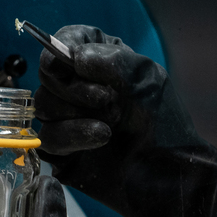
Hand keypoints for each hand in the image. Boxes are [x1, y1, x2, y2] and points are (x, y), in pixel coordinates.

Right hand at [34, 25, 216, 216]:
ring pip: (44, 106)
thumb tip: (71, 56)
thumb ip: (108, 59)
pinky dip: (73, 135)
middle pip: (47, 74)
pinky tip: (101, 138)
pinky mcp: (63, 152)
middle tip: (110, 99)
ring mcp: (69, 121)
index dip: (63, 46)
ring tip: (112, 123)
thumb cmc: (165, 123)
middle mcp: (79, 89)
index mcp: (99, 65)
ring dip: (76, 112)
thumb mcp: (145, 78)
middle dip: (75, 86)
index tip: (73, 59)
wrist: (173, 175)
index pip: (65, 41)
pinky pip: (47, 137)